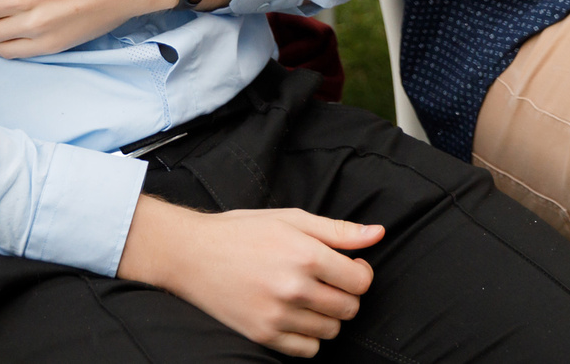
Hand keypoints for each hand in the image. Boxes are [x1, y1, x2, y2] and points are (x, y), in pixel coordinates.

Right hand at [118, 196, 382, 358]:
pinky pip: (306, 350)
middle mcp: (294, 288)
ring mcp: (277, 315)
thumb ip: (339, 230)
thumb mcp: (293, 219)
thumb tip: (378, 234)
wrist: (192, 254)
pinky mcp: (261, 335)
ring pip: (331, 331)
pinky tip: (298, 317)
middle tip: (329, 282)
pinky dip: (309, 338)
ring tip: (311, 298)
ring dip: (329, 317)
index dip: (361, 273)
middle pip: (349, 308)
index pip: (360, 281)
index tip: (349, 267)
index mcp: (306, 255)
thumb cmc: (243, 232)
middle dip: (347, 295)